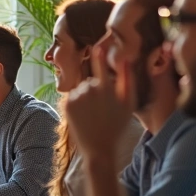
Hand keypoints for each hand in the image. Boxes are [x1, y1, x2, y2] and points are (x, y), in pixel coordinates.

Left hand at [67, 44, 136, 168]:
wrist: (98, 147)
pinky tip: (84, 114)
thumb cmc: (117, 126)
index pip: (101, 65)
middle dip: (96, 89)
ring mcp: (76, 96)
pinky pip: (72, 96)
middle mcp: (89, 89)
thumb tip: (126, 59)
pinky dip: (77, 102)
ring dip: (86, 96)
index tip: (97, 47)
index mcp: (106, 87)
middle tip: (103, 107)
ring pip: (81, 89)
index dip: (99, 56)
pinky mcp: (66, 104)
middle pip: (91, 80)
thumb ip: (128, 80)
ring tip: (94, 113)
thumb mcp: (129, 103)